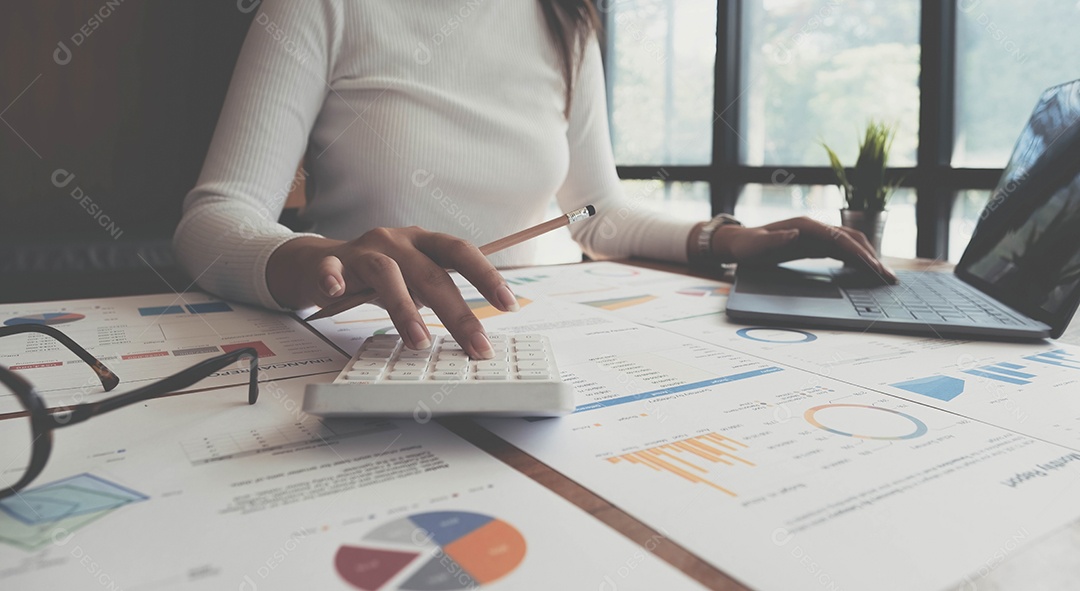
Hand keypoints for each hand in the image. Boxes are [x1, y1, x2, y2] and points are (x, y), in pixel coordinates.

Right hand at [267, 228, 519, 358]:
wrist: (319, 264)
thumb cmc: (378, 276)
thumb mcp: (413, 277)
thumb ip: (439, 292)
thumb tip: (475, 332)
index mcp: (423, 241)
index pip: (461, 252)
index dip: (486, 276)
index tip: (509, 304)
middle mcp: (396, 241)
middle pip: (430, 273)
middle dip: (457, 313)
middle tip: (476, 346)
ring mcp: (362, 250)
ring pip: (386, 274)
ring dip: (404, 309)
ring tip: (419, 342)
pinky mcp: (330, 263)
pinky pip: (330, 268)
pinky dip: (332, 278)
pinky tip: (336, 292)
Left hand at [707, 217, 897, 282]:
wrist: (740, 242)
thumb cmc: (748, 245)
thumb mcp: (757, 245)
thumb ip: (775, 240)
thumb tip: (795, 233)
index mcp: (806, 226)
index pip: (841, 239)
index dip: (860, 253)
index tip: (875, 268)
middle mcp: (816, 228)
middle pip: (852, 240)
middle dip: (873, 257)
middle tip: (889, 278)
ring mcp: (817, 235)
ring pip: (850, 244)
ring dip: (868, 258)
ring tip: (884, 277)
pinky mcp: (814, 245)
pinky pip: (841, 251)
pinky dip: (856, 260)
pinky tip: (865, 272)